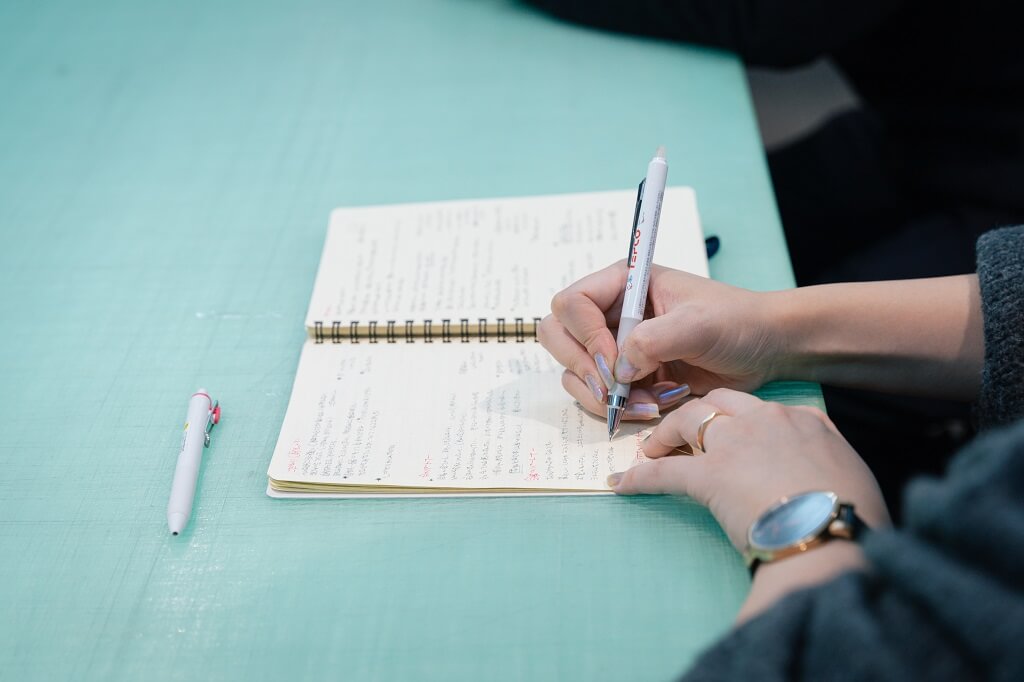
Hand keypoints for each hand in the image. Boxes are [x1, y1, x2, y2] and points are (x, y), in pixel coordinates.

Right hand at [537, 261, 781, 418]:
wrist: (765, 349)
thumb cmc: (736, 322)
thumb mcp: (698, 324)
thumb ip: (653, 340)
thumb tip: (619, 370)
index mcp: (621, 284)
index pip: (571, 303)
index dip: (584, 335)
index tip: (614, 362)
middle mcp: (610, 313)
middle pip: (558, 337)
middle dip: (581, 368)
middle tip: (613, 391)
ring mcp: (615, 347)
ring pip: (575, 373)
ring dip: (604, 396)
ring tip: (648, 404)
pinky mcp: (627, 377)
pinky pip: (601, 397)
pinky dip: (622, 409)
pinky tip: (657, 406)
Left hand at [608, 388, 889, 550]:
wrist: (831, 534)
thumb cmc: (852, 516)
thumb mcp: (853, 479)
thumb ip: (832, 466)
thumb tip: (826, 480)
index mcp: (806, 422)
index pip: (762, 410)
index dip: (740, 422)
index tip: (731, 436)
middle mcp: (767, 420)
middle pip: (719, 404)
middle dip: (697, 416)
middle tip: (681, 436)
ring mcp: (735, 442)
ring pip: (687, 420)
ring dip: (665, 435)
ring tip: (651, 451)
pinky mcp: (708, 474)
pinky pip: (663, 471)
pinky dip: (639, 477)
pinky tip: (621, 484)